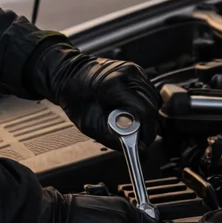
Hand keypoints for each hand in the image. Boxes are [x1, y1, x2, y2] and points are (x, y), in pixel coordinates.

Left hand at [28, 44, 160, 147]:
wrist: (68, 76)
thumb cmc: (74, 97)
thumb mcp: (90, 125)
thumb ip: (115, 140)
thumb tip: (140, 151)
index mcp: (116, 84)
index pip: (145, 111)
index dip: (147, 131)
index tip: (143, 144)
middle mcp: (129, 74)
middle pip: (152, 106)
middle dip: (146, 126)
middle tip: (136, 138)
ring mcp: (134, 70)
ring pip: (153, 100)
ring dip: (145, 116)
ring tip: (129, 123)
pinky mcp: (136, 72)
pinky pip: (149, 93)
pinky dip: (143, 105)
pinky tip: (130, 111)